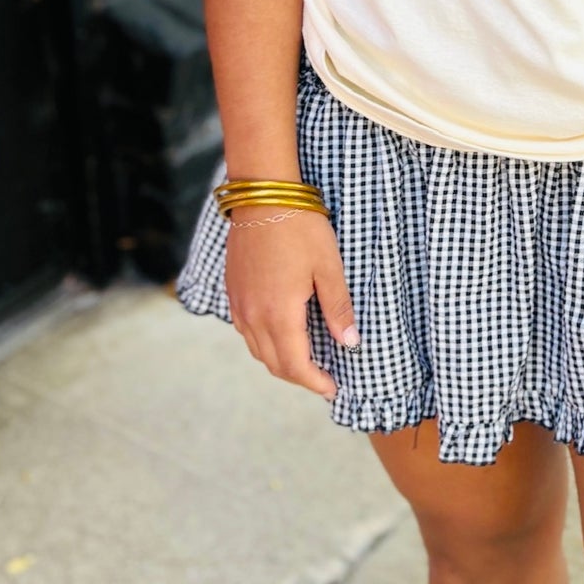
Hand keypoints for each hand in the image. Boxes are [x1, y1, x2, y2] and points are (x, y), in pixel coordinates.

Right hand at [224, 208, 357, 399]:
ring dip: (280, 361)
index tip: (332, 388)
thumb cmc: (300, 227)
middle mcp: (253, 316)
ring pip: (257, 350)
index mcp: (279, 314)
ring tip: (305, 359)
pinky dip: (264, 342)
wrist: (263, 195)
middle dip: (299, 376)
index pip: (295, 365)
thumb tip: (350, 343)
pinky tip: (281, 332)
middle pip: (274, 363)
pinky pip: (246, 331)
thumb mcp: (328, 266)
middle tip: (322, 378)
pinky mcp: (233, 291)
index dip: (314, 382)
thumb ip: (338, 307)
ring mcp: (238, 305)